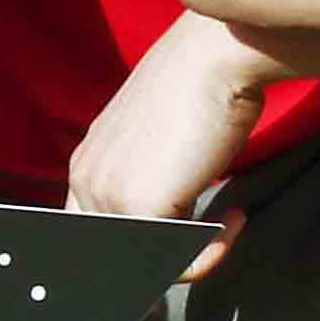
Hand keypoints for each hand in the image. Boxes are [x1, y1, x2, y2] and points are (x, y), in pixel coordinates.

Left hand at [67, 12, 278, 278]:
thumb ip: (149, 177)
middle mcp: (86, 181)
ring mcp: (107, 195)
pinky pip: (174, 263)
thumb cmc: (202, 88)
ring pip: (147, 260)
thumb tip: (170, 215)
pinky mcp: (137, 206)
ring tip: (226, 223)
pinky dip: (210, 253)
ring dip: (195, 254)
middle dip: (164, 260)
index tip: (180, 244)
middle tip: (207, 245)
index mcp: (86, 164)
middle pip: (113, 254)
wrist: (215, 58)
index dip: (135, 248)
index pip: (89, 231)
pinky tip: (233, 218)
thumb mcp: (160, 141)